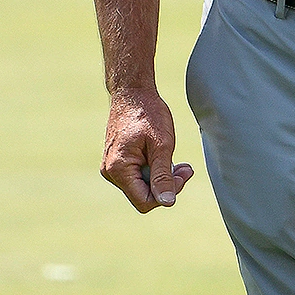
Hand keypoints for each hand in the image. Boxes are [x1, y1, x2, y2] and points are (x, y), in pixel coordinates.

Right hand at [101, 87, 194, 212]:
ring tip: (173, 158)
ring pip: (141, 187)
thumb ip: (163, 176)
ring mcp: (111, 167)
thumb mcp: (162, 145)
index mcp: (118, 169)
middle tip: (184, 167)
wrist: (132, 92)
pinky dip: (152, 169)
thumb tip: (167, 203)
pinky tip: (159, 155)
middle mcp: (110, 172)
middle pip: (143, 195)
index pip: (145, 202)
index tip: (181, 174)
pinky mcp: (115, 162)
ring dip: (160, 176)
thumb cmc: (148, 113)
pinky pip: (137, 177)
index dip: (166, 194)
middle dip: (166, 184)